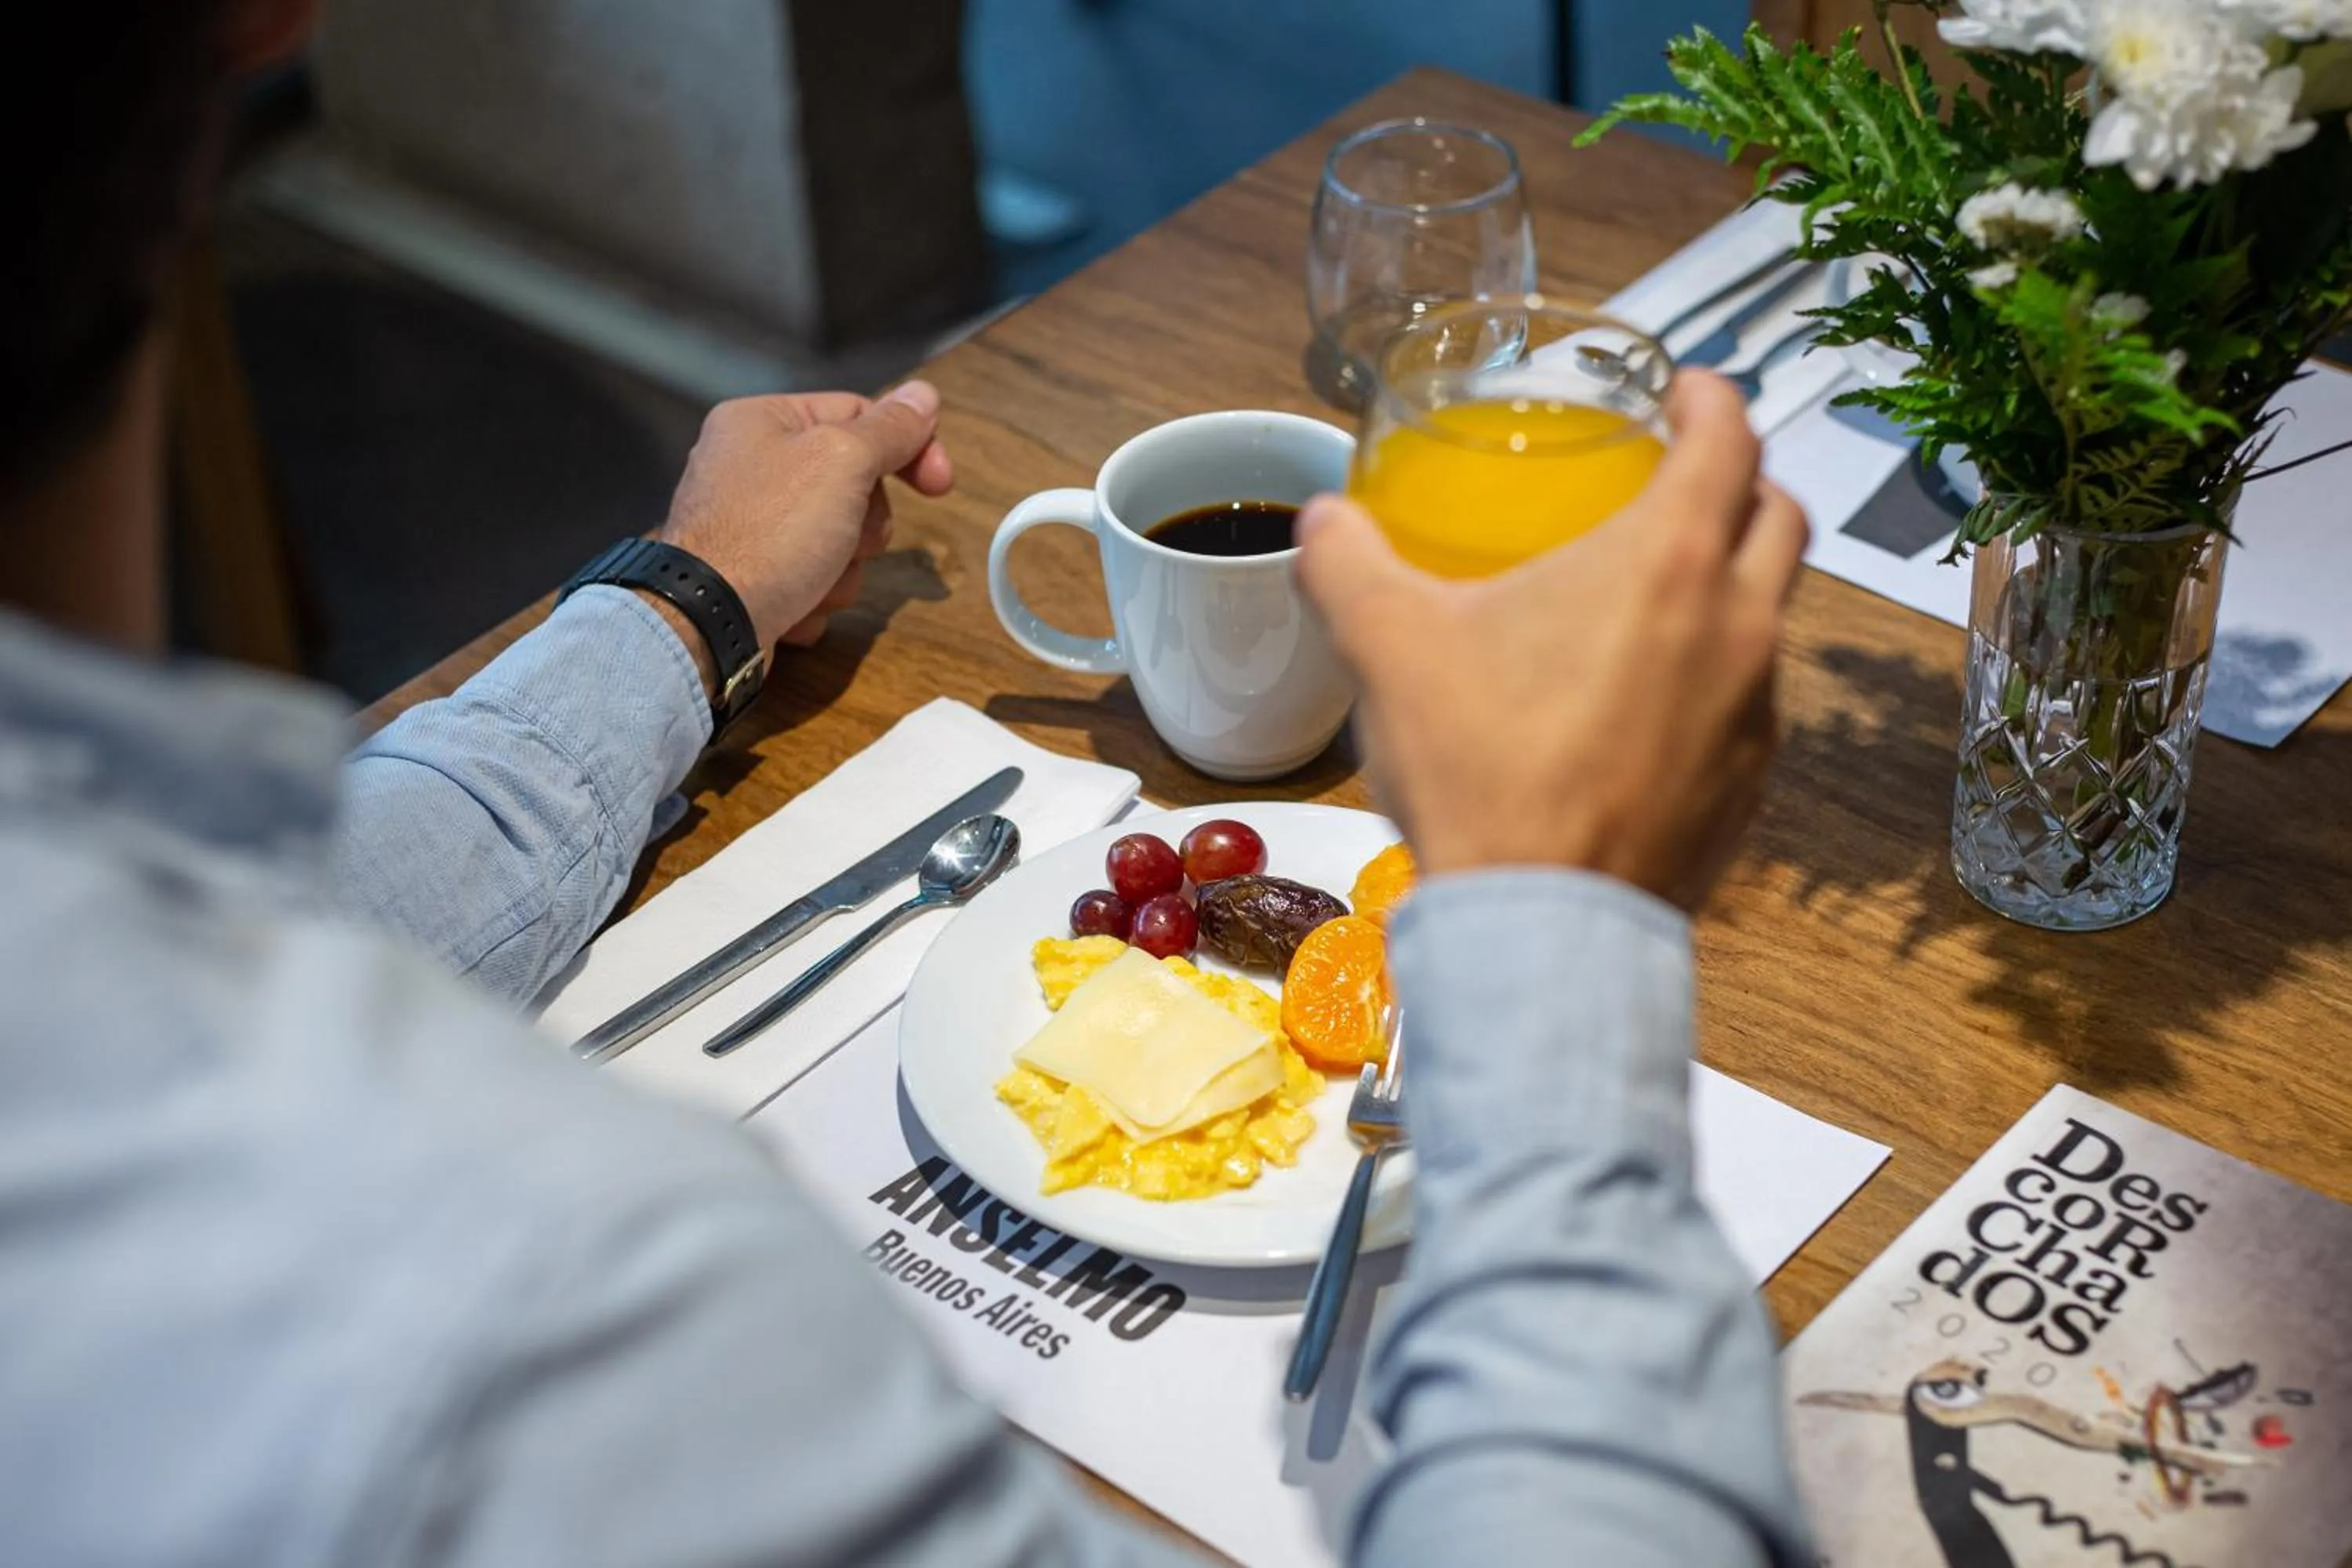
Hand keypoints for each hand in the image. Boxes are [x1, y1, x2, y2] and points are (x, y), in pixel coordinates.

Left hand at [656, 382, 954, 656]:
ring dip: (842, 570)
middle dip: (864, 526)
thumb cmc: (773, 531)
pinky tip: (793, 605)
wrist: (709, 623)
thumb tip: (925, 395)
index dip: (908, 446)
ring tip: (813, 581)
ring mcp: (747, 527)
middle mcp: (748, 466)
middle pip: (851, 484)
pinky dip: (812, 597)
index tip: (942, 485)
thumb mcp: (842, 462)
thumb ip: (889, 429)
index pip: (857, 413)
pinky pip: (809, 579)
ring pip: (837, 540)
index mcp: (762, 421)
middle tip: (850, 540)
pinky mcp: (750, 579)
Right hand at [1294, 372, 1808, 911]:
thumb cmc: (1482, 771)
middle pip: (1780, 512)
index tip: (1682, 393)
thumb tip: (1323, 520)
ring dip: (1730, 584)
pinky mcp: (1751, 783)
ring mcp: (1757, 708)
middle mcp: (1739, 622)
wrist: (1540, 923)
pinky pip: (1750, 700)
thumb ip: (1347, 560)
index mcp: (1669, 559)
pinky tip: (1643, 705)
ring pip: (1772, 612)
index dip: (1710, 396)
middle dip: (1742, 479)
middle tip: (1684, 480)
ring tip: (1653, 600)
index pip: (1730, 434)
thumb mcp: (1387, 644)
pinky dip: (1715, 677)